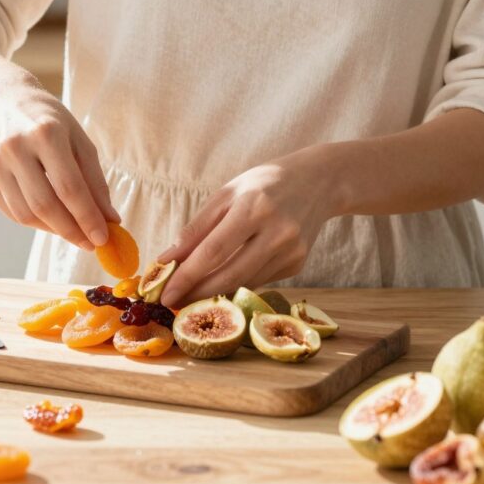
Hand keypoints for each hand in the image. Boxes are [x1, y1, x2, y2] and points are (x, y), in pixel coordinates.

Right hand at [0, 82, 117, 249]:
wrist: (2, 101)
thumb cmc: (49, 121)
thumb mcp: (79, 140)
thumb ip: (95, 180)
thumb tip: (110, 220)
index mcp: (45, 133)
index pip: (69, 187)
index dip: (87, 218)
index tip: (103, 238)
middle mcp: (15, 147)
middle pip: (45, 205)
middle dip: (71, 231)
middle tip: (90, 243)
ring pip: (26, 214)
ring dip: (54, 230)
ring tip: (73, 230)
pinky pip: (12, 212)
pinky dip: (35, 222)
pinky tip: (51, 220)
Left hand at [158, 148, 341, 307]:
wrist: (319, 182)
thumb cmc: (263, 184)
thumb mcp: (227, 194)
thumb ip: (197, 228)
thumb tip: (167, 259)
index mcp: (254, 207)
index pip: (214, 251)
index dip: (187, 276)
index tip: (164, 293)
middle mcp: (277, 232)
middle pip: (230, 275)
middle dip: (197, 293)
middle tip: (172, 302)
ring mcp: (292, 251)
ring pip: (244, 283)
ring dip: (214, 292)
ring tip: (189, 294)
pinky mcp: (298, 264)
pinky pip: (259, 280)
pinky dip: (237, 282)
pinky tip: (222, 279)